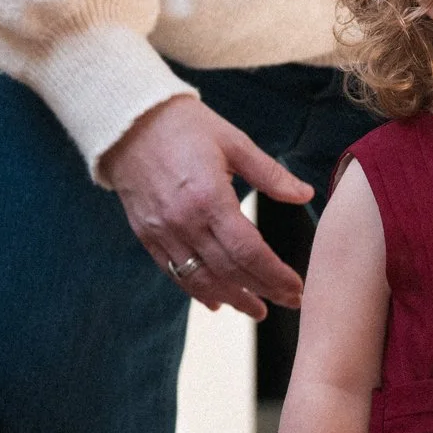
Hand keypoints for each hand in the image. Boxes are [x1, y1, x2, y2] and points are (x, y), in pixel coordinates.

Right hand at [103, 94, 315, 318]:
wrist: (128, 122)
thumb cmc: (186, 127)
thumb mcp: (234, 142)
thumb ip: (270, 174)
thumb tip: (305, 195)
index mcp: (210, 198)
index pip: (249, 251)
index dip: (275, 275)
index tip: (297, 288)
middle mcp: (185, 222)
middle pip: (230, 271)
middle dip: (263, 291)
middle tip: (289, 303)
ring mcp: (163, 232)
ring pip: (201, 279)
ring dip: (233, 299)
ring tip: (257, 310)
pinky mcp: (147, 235)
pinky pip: (174, 272)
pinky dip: (197, 290)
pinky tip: (217, 301)